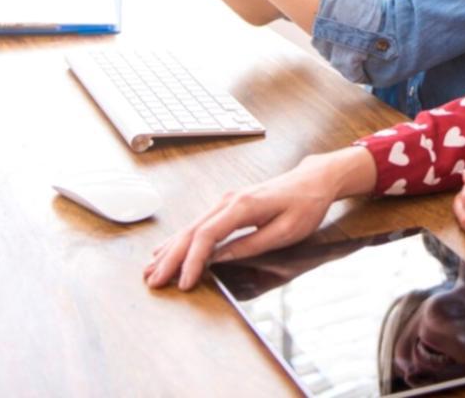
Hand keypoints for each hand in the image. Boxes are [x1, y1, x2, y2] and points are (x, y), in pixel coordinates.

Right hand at [144, 149, 374, 289]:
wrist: (313, 180)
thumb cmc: (305, 204)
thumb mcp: (286, 231)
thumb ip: (251, 245)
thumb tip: (220, 258)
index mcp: (243, 206)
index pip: (207, 236)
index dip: (193, 261)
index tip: (183, 283)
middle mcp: (229, 200)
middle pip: (192, 231)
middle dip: (171, 258)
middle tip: (153, 281)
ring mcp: (226, 201)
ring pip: (191, 227)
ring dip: (171, 250)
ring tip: (151, 270)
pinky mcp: (228, 206)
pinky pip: (200, 225)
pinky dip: (182, 240)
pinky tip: (167, 250)